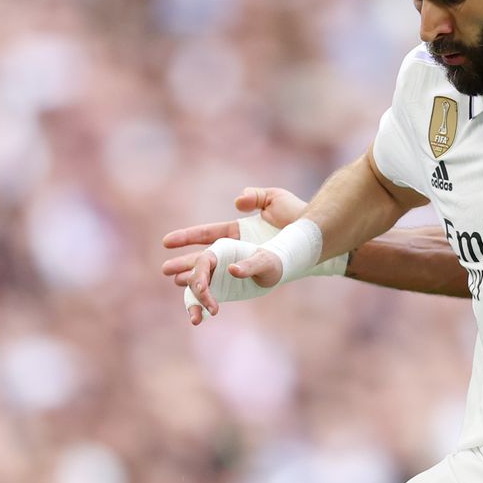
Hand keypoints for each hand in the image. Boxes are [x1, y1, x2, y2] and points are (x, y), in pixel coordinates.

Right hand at [161, 187, 306, 286]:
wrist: (316, 232)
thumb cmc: (296, 215)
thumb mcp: (274, 198)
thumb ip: (255, 196)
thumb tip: (239, 202)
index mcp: (236, 231)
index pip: (207, 235)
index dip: (187, 238)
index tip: (167, 241)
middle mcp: (238, 250)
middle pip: (205, 259)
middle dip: (185, 265)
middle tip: (165, 270)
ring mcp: (247, 263)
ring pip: (217, 274)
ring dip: (199, 281)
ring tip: (179, 285)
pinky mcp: (260, 274)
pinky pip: (242, 277)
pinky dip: (230, 280)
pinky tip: (216, 286)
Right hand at [183, 238, 283, 324]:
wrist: (276, 270)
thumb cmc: (272, 260)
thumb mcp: (266, 261)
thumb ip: (250, 264)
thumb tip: (232, 269)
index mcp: (222, 249)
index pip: (204, 261)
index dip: (199, 275)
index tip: (202, 290)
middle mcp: (213, 262)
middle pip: (195, 275)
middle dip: (195, 290)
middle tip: (210, 308)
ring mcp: (214, 277)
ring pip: (194, 288)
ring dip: (191, 302)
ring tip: (195, 319)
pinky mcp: (217, 289)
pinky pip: (202, 299)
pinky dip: (198, 308)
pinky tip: (198, 320)